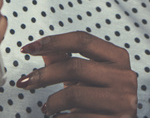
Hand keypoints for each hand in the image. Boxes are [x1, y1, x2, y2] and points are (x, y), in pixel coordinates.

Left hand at [18, 32, 137, 116]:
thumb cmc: (98, 102)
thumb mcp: (83, 79)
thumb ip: (65, 61)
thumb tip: (42, 48)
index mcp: (118, 58)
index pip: (82, 40)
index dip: (53, 41)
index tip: (29, 48)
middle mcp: (124, 76)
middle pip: (74, 66)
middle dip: (43, 74)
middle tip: (24, 82)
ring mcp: (123, 100)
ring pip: (73, 95)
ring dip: (52, 102)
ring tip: (47, 108)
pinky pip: (76, 117)